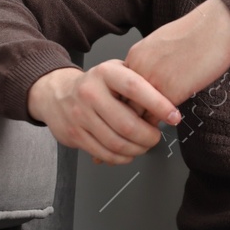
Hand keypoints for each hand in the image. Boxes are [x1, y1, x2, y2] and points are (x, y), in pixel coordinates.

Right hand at [26, 62, 181, 165]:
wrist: (55, 93)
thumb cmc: (95, 84)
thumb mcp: (115, 71)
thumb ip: (139, 81)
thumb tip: (170, 98)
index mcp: (106, 73)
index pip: (135, 88)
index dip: (158, 104)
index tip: (174, 116)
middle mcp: (90, 93)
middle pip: (127, 124)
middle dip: (149, 136)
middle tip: (156, 137)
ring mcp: (80, 115)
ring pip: (116, 143)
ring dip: (137, 149)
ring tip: (144, 145)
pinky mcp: (74, 135)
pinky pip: (104, 153)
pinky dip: (122, 158)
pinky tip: (128, 152)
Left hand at [123, 0, 229, 120]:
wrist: (215, 27)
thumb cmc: (197, 32)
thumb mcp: (162, 44)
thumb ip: (151, 62)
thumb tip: (152, 78)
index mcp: (135, 56)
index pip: (121, 88)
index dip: (130, 100)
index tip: (137, 107)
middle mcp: (139, 69)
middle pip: (126, 103)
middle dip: (135, 114)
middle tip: (143, 122)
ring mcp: (153, 82)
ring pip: (139, 113)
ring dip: (146, 122)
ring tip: (154, 126)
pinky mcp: (171, 93)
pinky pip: (158, 117)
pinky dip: (162, 122)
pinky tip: (169, 120)